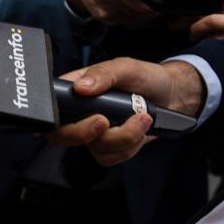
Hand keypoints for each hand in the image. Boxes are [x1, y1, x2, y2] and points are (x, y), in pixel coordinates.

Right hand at [46, 59, 204, 165]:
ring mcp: (93, 133)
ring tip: (142, 118)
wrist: (171, 96)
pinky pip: (111, 157)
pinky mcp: (108, 148)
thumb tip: (81, 88)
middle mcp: (79, 113)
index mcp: (76, 89)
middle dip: (85, 133)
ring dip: (123, 137)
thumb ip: (103, 74)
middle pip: (63, 135)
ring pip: (94, 147)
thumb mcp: (126, 67)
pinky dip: (130, 146)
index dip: (52, 117)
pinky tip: (140, 130)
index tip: (75, 116)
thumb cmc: (146, 77)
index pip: (51, 105)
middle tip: (105, 121)